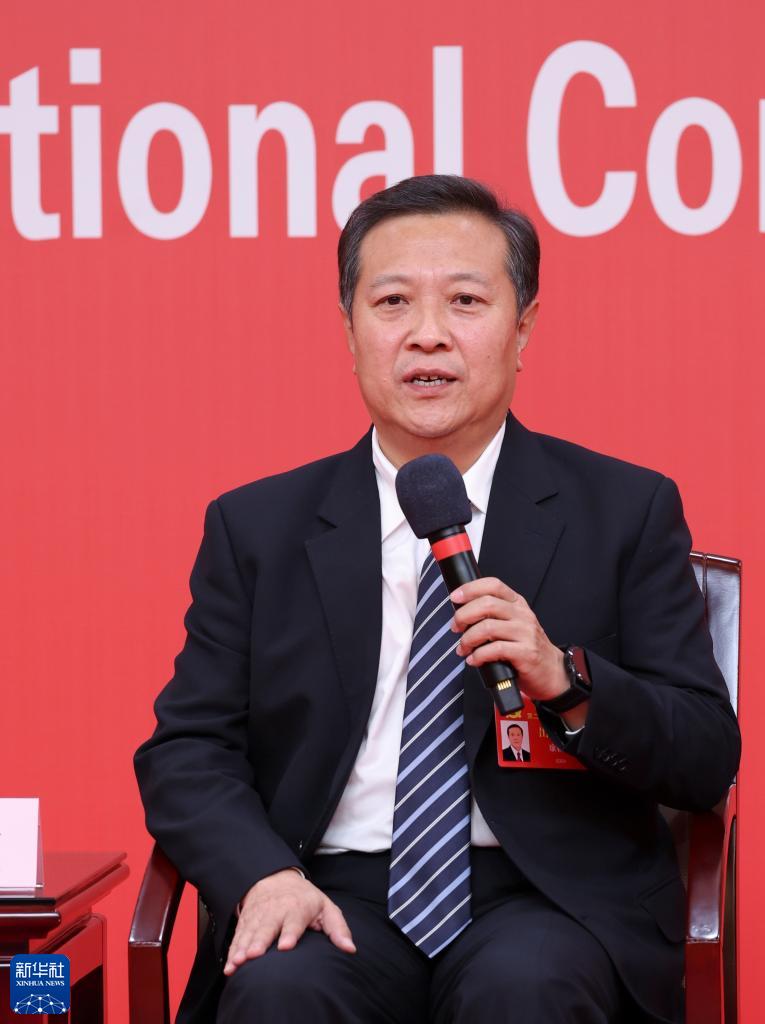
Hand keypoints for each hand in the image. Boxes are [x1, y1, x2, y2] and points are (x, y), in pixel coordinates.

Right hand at [223, 868, 355, 975]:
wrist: (276, 878)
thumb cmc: (305, 899)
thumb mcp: (325, 907)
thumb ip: (338, 928)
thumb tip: (350, 949)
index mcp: (298, 908)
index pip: (294, 921)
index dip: (290, 933)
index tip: (286, 946)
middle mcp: (276, 911)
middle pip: (267, 927)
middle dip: (260, 941)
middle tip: (254, 955)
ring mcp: (259, 916)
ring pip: (249, 932)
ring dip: (242, 948)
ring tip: (237, 963)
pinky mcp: (246, 921)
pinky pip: (238, 937)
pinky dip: (232, 950)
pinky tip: (229, 965)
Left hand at [450, 578, 567, 702]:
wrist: (551, 671)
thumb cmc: (526, 648)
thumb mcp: (512, 625)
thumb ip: (493, 616)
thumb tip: (461, 613)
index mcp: (517, 603)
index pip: (493, 585)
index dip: (471, 588)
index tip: (455, 597)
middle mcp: (522, 614)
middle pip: (486, 604)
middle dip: (463, 615)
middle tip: (455, 627)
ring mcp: (526, 633)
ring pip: (487, 627)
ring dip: (468, 639)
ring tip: (463, 648)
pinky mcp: (526, 652)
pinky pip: (495, 649)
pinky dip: (478, 656)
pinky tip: (474, 660)